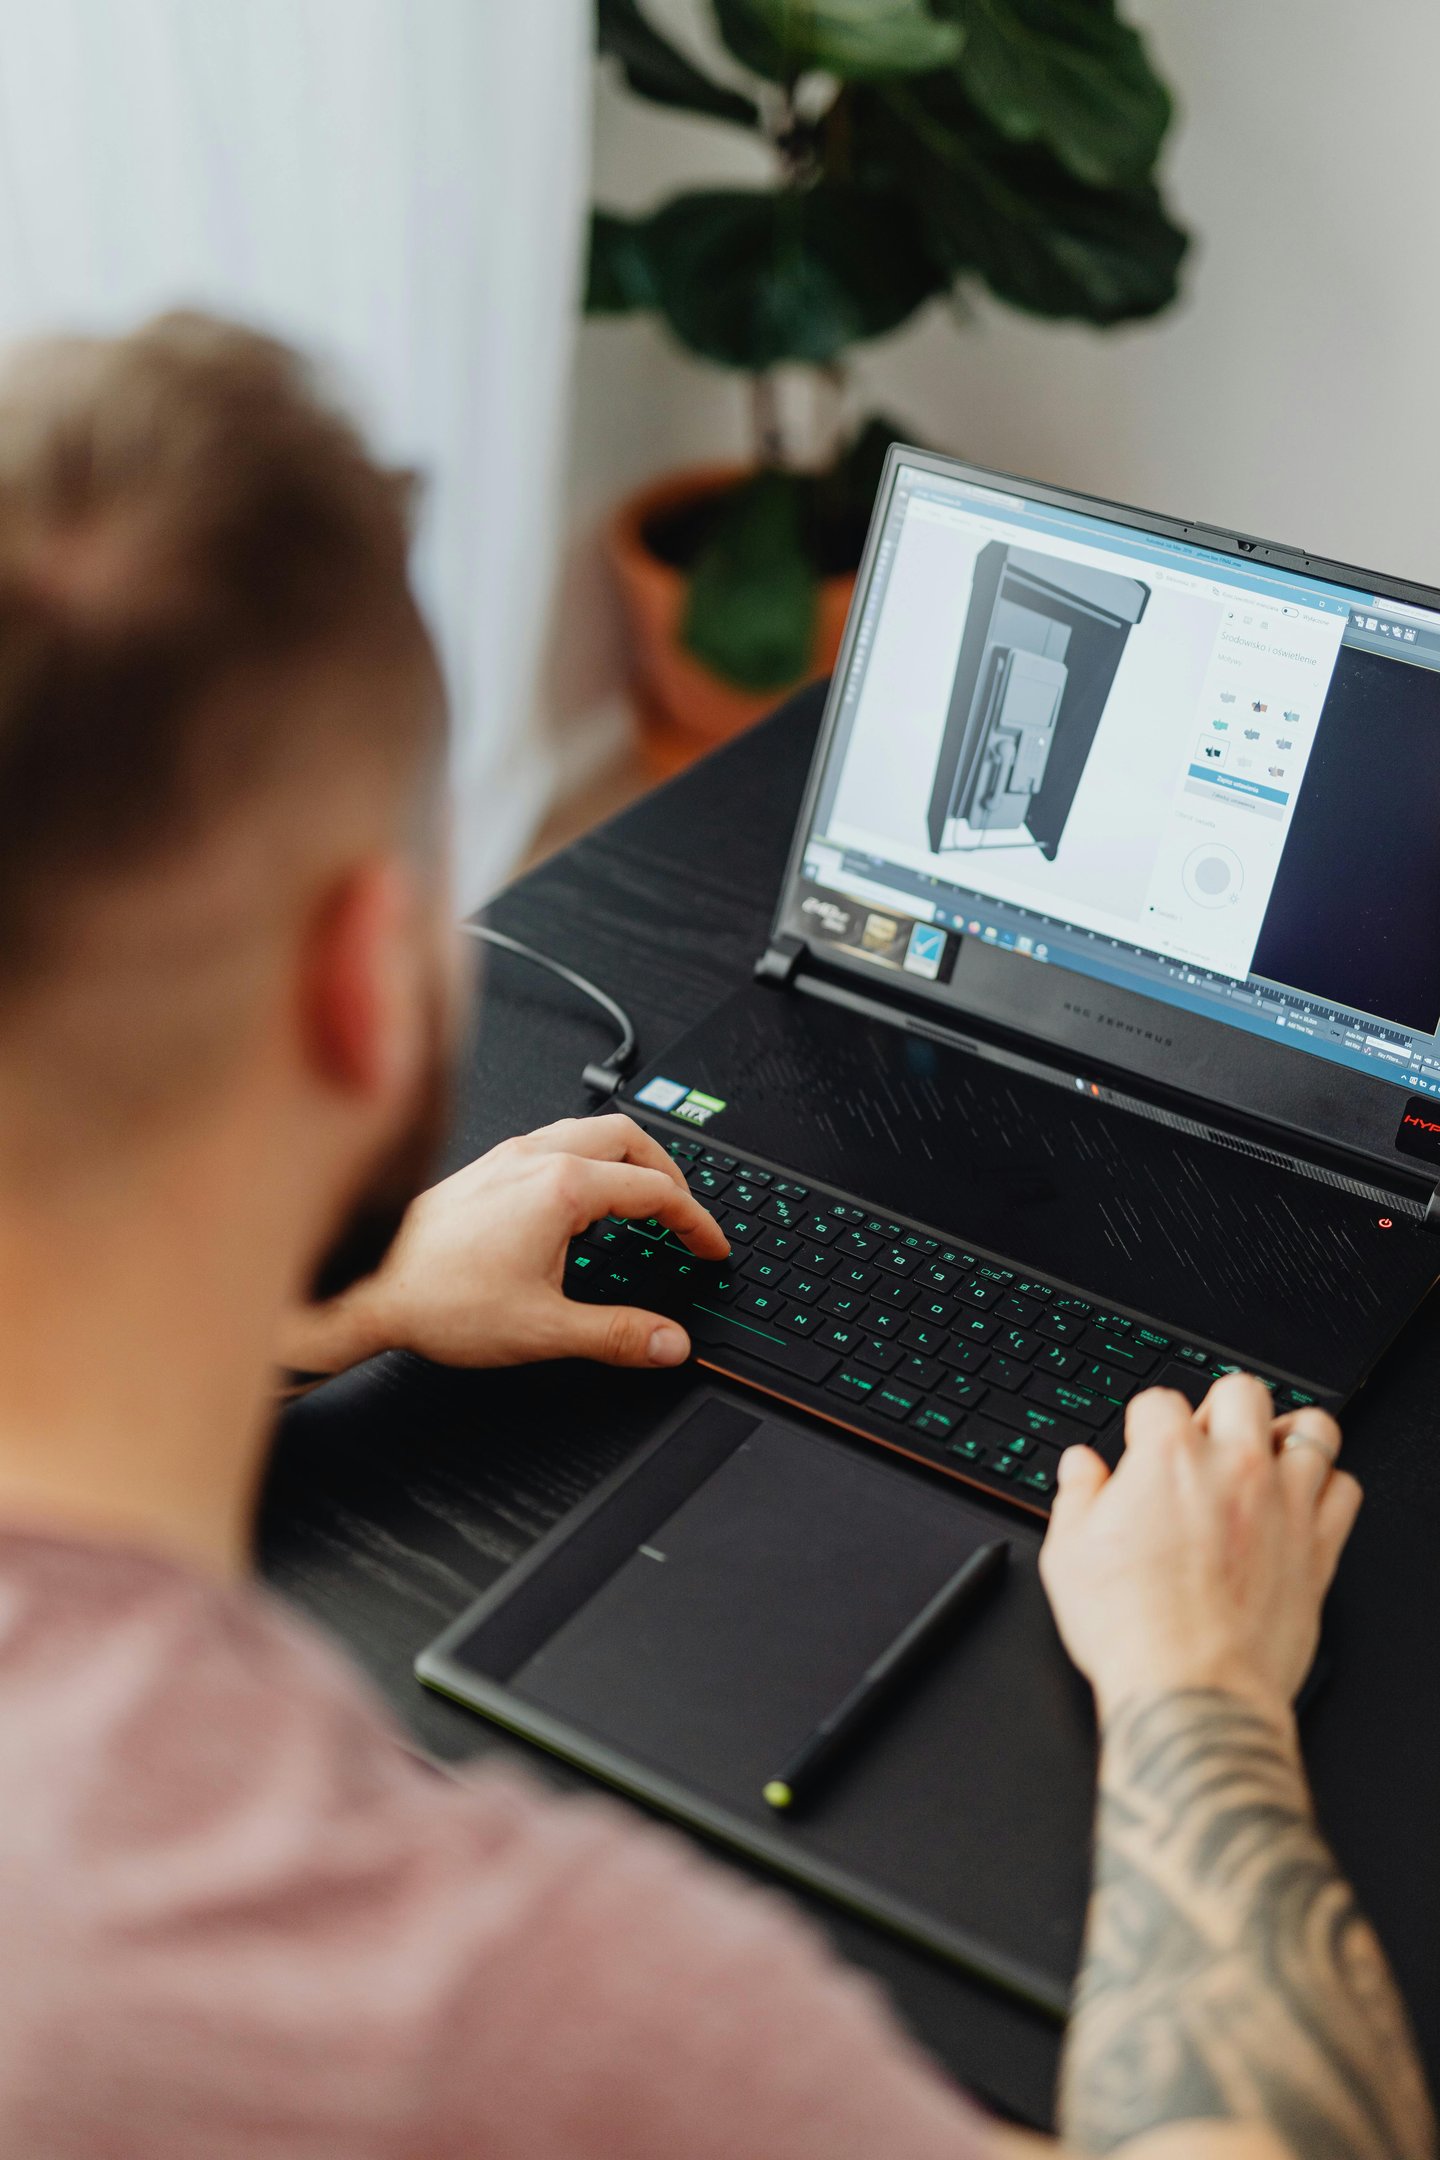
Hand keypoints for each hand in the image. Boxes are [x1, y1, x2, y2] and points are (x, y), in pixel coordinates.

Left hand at [279, 1115, 728, 1375]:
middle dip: (670, 1172)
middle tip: (685, 1212)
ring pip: (590, 1130)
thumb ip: (618, 1335)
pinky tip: (578, 1199)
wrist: (366, 1286)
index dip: (696, 1221)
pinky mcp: (486, 1167)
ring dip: (628, 1158)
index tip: (710, 1246)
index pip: (656, 1190)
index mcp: (561, 1188)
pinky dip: (588, 1160)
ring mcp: (508, 1157)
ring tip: (642, 1197)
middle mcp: (536, 1158)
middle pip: (630, 1138)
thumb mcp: (544, 1329)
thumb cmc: (436, 1298)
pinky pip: (555, 1140)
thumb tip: (669, 1342)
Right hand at [1038, 1372, 1361, 1722]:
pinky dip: (1326, 1489)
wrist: (1191, 1690)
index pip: (1159, 1400)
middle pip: (1241, 1390)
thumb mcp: (1068, 1554)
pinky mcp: (1320, 1546)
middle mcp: (1233, 1467)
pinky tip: (1299, 1505)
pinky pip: (1345, 1489)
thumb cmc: (1131, 1628)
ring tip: (1265, 1458)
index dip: (1144, 1425)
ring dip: (1286, 1436)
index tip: (1142, 1449)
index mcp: (1168, 1458)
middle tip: (1205, 1444)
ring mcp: (1284, 1503)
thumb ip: (1077, 1495)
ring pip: (1311, 1429)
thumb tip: (1081, 1467)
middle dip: (1219, 1408)